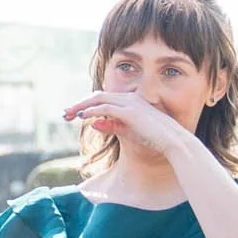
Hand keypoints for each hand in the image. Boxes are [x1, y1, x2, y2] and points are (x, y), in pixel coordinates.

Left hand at [61, 90, 192, 160]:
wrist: (173, 141)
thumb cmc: (154, 137)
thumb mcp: (128, 131)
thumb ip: (111, 126)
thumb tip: (93, 123)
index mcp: (130, 101)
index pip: (103, 99)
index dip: (87, 104)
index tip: (73, 113)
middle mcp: (129, 98)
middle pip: (98, 96)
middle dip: (80, 104)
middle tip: (65, 113)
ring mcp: (130, 103)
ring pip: (99, 99)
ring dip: (81, 106)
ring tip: (68, 115)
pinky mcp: (130, 112)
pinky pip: (106, 108)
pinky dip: (92, 111)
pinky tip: (82, 117)